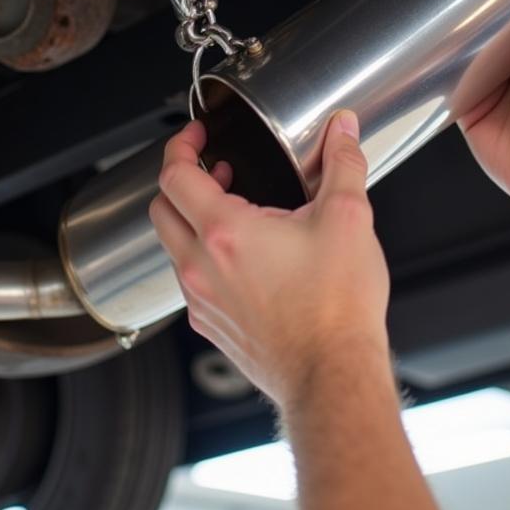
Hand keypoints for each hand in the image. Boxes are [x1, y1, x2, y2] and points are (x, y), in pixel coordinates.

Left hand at [149, 110, 389, 412]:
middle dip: (183, 180)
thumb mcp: (348, 218)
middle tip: (217, 169)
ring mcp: (202, 300)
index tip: (196, 136)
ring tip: (236, 210)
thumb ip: (342, 164)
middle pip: (161, 208)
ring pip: (174, 247)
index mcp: (225, 232)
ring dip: (192, 220)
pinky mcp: (212, 326)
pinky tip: (244, 257)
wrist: (333, 378)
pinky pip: (190, 281)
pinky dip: (203, 257)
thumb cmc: (337, 309)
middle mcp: (201, 267)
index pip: (174, 175)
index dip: (180, 146)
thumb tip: (343, 130)